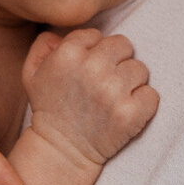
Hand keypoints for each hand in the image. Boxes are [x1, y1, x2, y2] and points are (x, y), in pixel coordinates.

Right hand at [22, 29, 158, 168]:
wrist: (61, 150)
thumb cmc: (49, 107)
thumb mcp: (32, 72)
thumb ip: (44, 44)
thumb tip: (63, 34)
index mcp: (68, 54)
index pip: (98, 34)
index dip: (94, 51)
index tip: (87, 69)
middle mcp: (91, 69)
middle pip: (124, 45)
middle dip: (116, 61)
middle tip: (105, 82)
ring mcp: (113, 92)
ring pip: (140, 69)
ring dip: (130, 82)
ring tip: (113, 98)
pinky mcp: (131, 114)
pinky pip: (151, 95)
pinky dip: (143, 104)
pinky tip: (125, 111)